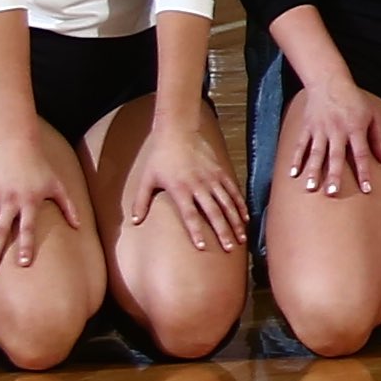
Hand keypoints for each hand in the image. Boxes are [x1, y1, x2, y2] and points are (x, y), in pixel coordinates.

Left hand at [122, 108, 251, 255]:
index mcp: (180, 189)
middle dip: (223, 231)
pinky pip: (233, 191)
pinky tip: (246, 218)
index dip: (196, 231)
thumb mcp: (147, 179)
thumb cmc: (160, 157)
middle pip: (214, 212)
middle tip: (230, 248)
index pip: (190, 215)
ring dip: (236, 222)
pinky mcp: (220, 171)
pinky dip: (240, 205)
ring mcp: (212, 178)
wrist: (178, 132)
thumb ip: (140, 202)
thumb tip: (134, 222)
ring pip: (227, 203)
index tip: (203, 247)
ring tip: (242, 238)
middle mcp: (199, 185)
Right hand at [282, 73, 380, 196]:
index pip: (361, 154)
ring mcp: (319, 129)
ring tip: (310, 188)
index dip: (364, 172)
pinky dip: (296, 159)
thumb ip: (379, 138)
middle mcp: (337, 130)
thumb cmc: (355, 100)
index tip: (366, 190)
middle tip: (332, 193)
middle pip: (335, 156)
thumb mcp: (373, 115)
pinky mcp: (307, 127)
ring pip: (315, 153)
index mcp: (355, 128)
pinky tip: (292, 174)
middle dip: (333, 175)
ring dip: (312, 171)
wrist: (329, 81)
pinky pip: (300, 145)